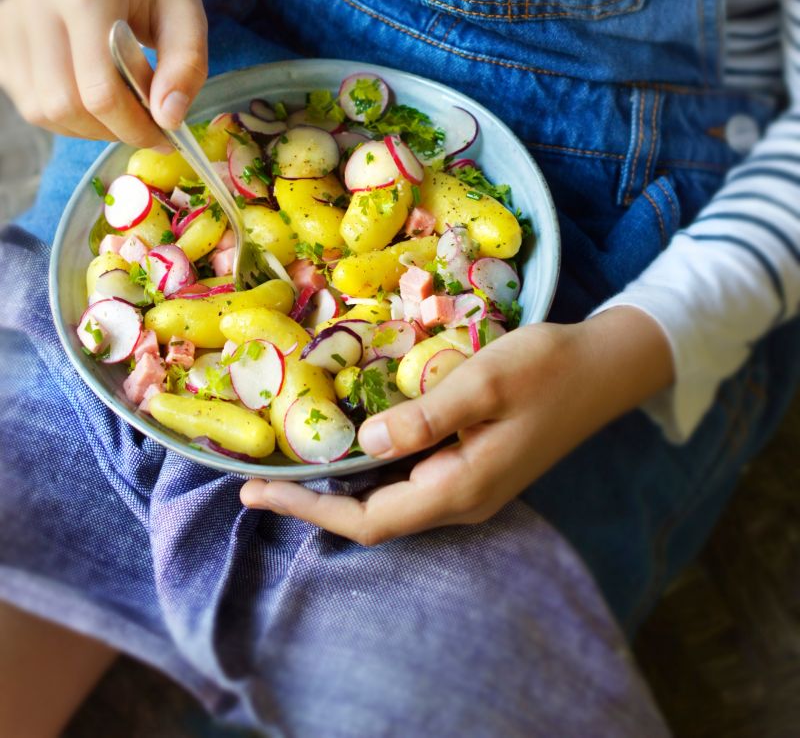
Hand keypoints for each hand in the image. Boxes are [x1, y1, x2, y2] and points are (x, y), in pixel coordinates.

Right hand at [0, 0, 207, 144]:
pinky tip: (92, 96)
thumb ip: (186, 65)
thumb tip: (169, 118)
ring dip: (86, 127)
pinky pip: (27, 102)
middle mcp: (38, 6)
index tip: (164, 135)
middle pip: (65, 105)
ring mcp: (11, 22)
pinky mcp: (1, 38)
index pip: (99, 88)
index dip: (134, 125)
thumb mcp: (187, 13)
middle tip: (145, 126)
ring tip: (121, 109)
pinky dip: (64, 115)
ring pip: (41, 110)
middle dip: (111, 129)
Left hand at [240, 306, 673, 542]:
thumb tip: (364, 444)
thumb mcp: (485, 380)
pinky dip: (371, 468)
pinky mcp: (476, 465)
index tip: (258, 492)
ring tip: (291, 461)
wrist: (606, 367)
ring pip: (392, 499)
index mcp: (462, 488)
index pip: (370, 520)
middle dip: (314, 502)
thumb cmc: (548, 367)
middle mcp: (462, 499)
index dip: (310, 511)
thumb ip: (426, 415)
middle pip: (374, 517)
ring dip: (340, 486)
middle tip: (258, 477)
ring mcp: (471, 486)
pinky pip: (412, 478)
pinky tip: (352, 442)